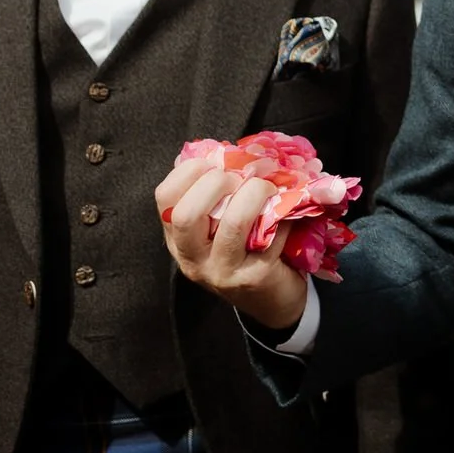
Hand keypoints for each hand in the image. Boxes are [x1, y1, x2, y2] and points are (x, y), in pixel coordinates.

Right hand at [155, 156, 307, 330]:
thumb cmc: (245, 251)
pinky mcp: (255, 277)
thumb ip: (216, 195)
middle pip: (186, 214)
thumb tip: (227, 152)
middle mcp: (192, 259)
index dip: (187, 171)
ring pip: (232, 223)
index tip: (213, 162)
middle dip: (216, 182)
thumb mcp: (220, 226)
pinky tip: (289, 211)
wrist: (272, 300)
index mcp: (178, 240)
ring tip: (268, 188)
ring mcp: (222, 272)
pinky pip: (270, 234)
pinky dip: (284, 214)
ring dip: (255, 193)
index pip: (164, 199)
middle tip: (240, 177)